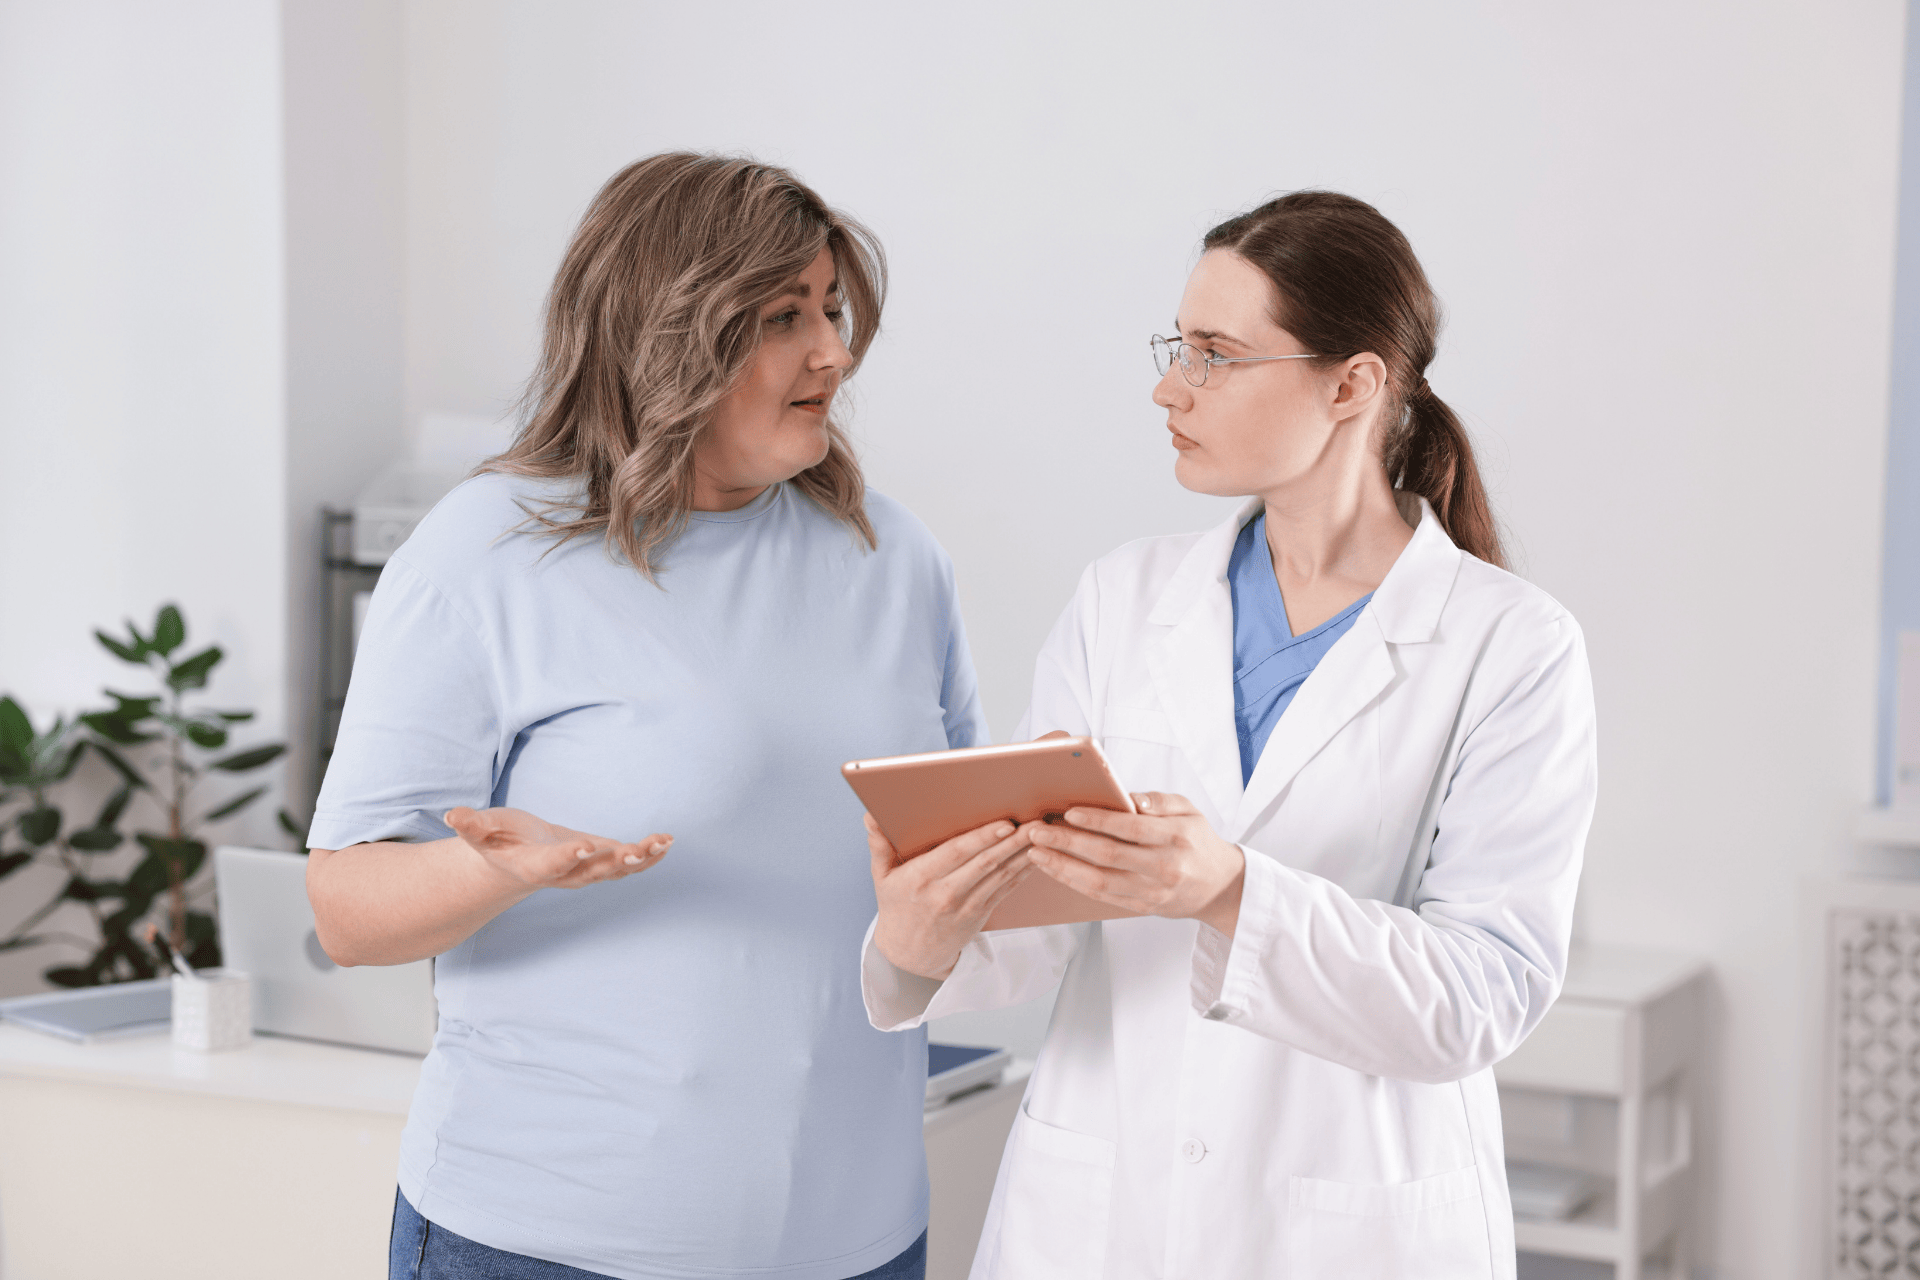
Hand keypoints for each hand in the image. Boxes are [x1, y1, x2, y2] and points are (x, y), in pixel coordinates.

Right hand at [445, 806, 670, 890]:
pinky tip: (666, 842)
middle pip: (590, 872)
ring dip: (640, 858)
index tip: (585, 846)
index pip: (551, 864)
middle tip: (634, 850)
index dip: (568, 857)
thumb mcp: (481, 831)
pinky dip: (648, 855)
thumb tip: (451, 815)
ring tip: (662, 842)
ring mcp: (586, 871)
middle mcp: (564, 874)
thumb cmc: (498, 841)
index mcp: (533, 866)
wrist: (517, 860)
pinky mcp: (602, 863)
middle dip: (613, 863)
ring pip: (615, 870)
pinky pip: (628, 864)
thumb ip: (470, 826)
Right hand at [869, 813, 1036, 979]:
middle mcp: (945, 893)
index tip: (1004, 824)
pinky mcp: (979, 915)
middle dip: (1013, 842)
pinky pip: (1005, 890)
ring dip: (1023, 855)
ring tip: (1042, 835)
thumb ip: (880, 844)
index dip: (982, 838)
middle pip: (985, 862)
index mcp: (921, 878)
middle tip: (1036, 823)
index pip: (956, 853)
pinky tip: (1036, 857)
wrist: (909, 955)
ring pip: (1000, 876)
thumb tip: (870, 816)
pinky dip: (1022, 873)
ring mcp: (965, 906)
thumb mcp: (881, 877)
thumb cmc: (896, 908)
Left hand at [1025, 791, 1245, 936]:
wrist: (1219, 886)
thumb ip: (1158, 801)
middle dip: (1067, 842)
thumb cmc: (1197, 840)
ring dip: (1062, 866)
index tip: (1069, 812)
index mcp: (1176, 838)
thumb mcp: (1189, 810)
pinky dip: (1074, 882)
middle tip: (1037, 830)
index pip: (1130, 829)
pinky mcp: (1141, 907)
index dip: (1098, 821)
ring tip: (1036, 851)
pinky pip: (1101, 896)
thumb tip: (1127, 797)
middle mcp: (1163, 867)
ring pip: (1099, 881)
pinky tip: (1054, 868)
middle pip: (1108, 856)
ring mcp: (1151, 892)